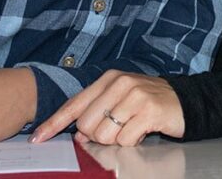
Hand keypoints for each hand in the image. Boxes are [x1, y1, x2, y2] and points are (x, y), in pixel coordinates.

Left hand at [31, 69, 183, 145]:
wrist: (184, 101)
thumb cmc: (147, 102)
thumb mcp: (119, 99)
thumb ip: (96, 112)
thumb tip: (77, 134)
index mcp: (107, 79)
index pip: (74, 104)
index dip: (54, 123)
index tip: (37, 138)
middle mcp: (119, 83)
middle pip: (87, 125)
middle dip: (96, 136)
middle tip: (116, 130)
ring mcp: (134, 96)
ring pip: (104, 134)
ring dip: (116, 140)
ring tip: (131, 129)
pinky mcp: (148, 111)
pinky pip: (125, 139)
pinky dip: (132, 142)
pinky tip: (142, 131)